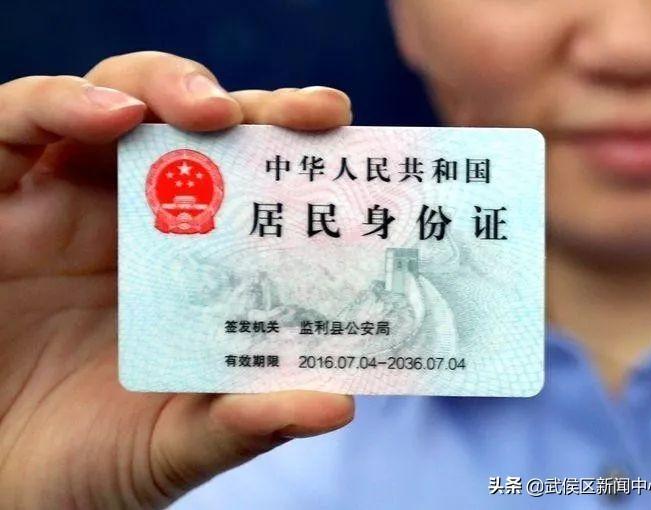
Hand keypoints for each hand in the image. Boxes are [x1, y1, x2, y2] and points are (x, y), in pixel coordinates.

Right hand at [0, 51, 353, 508]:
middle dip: (256, 109)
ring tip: (210, 112)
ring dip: (167, 88)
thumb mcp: (176, 442)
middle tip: (312, 115)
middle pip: (199, 128)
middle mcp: (135, 219)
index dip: (299, 153)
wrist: (1, 485)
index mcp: (192, 262)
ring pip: (117, 100)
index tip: (348, 139)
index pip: (253, 182)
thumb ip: (246, 423)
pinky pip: (16, 123)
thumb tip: (337, 406)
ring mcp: (63, 202)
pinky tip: (112, 117)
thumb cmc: (90, 458)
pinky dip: (62, 104)